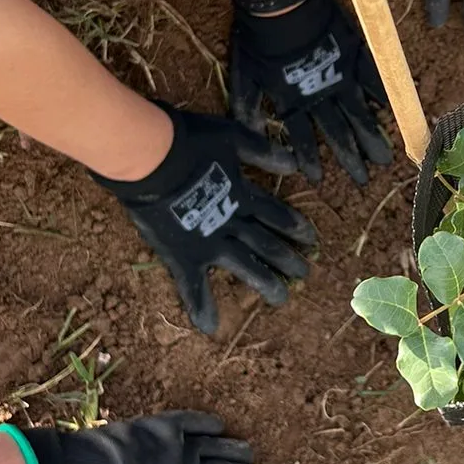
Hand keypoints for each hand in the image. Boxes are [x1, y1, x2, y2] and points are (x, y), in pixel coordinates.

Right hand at [93, 104, 316, 337]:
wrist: (151, 157)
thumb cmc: (189, 141)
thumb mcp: (232, 136)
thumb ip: (263, 151)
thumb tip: (294, 165)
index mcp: (243, 194)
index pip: (276, 214)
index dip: (294, 226)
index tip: (311, 239)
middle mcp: (232, 222)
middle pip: (267, 244)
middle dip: (287, 259)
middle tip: (304, 274)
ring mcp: (210, 242)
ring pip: (246, 267)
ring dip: (265, 283)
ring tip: (282, 300)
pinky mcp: (183, 256)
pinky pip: (193, 287)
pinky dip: (201, 307)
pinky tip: (211, 327)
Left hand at [229, 0, 392, 186]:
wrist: (282, 5)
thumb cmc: (259, 38)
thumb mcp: (244, 74)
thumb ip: (247, 105)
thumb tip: (248, 132)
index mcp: (293, 101)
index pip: (302, 138)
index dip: (309, 158)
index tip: (318, 178)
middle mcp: (321, 95)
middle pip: (338, 133)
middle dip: (350, 158)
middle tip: (363, 181)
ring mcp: (341, 77)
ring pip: (359, 114)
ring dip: (371, 138)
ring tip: (384, 159)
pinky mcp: (354, 56)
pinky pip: (374, 81)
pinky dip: (383, 96)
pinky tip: (392, 111)